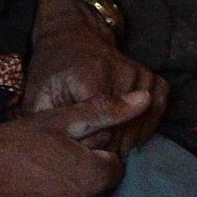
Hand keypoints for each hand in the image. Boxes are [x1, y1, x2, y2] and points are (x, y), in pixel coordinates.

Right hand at [0, 93, 146, 196]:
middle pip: (96, 195)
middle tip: (39, 174)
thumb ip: (105, 111)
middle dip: (77, 184)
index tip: (58, 156)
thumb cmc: (2, 149)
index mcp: (94, 176)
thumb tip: (146, 98)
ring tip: (28, 195)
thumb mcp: (53, 121)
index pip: (111, 167)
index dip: (87, 157)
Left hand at [26, 0, 165, 151]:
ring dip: (125, 143)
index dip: (88, 148)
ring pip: (139, 125)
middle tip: (89, 158)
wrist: (74, 37)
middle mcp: (121, 71)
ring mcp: (140, 74)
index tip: (76, 155)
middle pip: (122, 129)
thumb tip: (53, 153)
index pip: (100, 127)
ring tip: (105, 149)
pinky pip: (156, 114)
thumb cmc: (52, 71)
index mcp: (89, 74)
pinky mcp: (154, 79)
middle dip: (106, 150)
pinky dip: (144, 130)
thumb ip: (47, 123)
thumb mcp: (39, 94)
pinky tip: (126, 136)